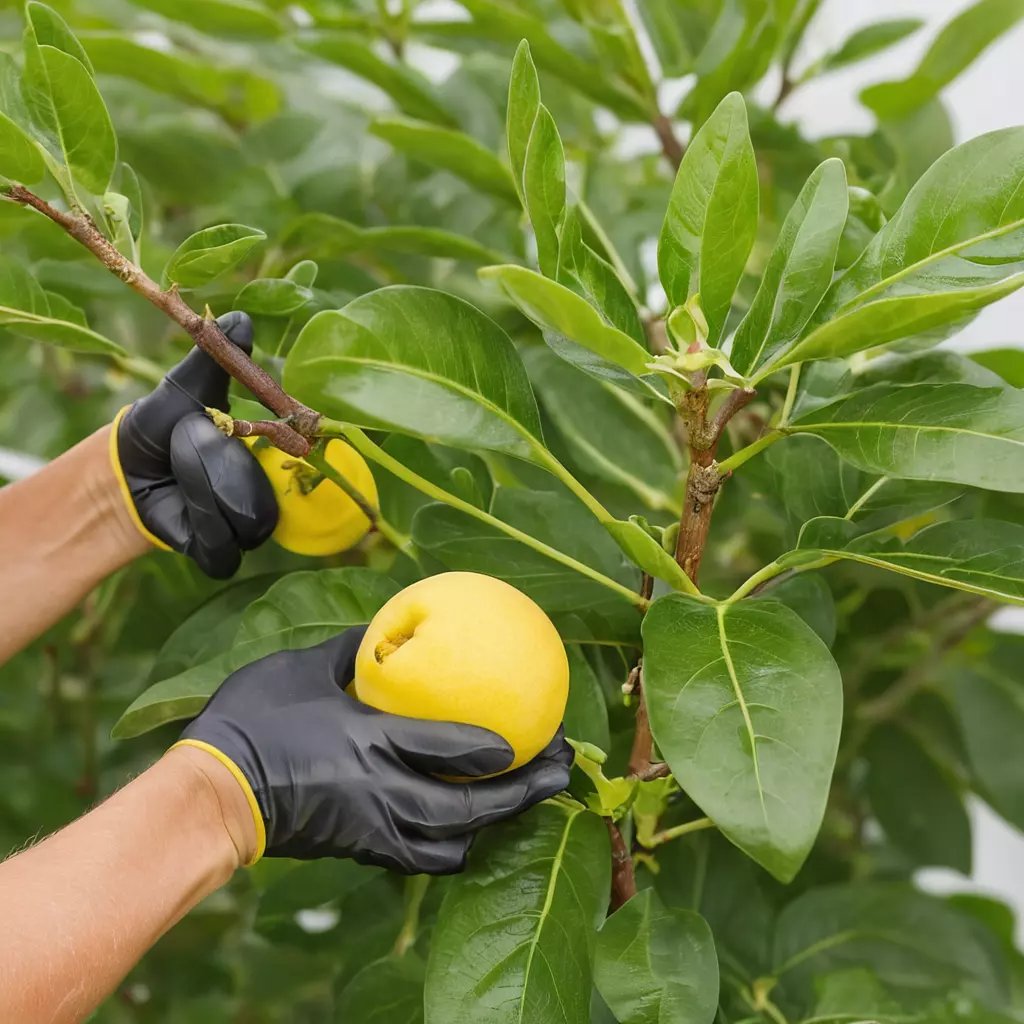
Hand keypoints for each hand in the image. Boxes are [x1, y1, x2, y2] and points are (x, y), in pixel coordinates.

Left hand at [113, 311, 277, 578]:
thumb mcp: (189, 386)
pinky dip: (200, 523)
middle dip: (223, 467)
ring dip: (206, 490)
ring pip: (248, 525)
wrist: (124, 467)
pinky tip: (180, 502)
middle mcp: (270, 497)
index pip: (302, 463)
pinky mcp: (218, 553)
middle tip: (192, 438)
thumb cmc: (163, 424)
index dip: (280, 447)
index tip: (242, 424)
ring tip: (181, 464)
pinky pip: (223, 549)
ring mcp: (246, 529)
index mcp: (275, 458)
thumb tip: (241, 318)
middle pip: (271, 498)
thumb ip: (218, 357)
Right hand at [175, 628, 572, 872]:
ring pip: (454, 843)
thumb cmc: (253, 720)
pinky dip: (454, 846)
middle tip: (561, 772)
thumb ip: (354, 650)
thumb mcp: (303, 667)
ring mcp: (373, 830)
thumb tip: (388, 628)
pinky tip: (468, 828)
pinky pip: (422, 859)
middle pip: (472, 808)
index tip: (542, 735)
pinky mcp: (362, 851)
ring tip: (524, 800)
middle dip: (524, 794)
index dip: (506, 749)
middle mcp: (382, 793)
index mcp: (370, 742)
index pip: (455, 751)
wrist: (210, 797)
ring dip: (496, 824)